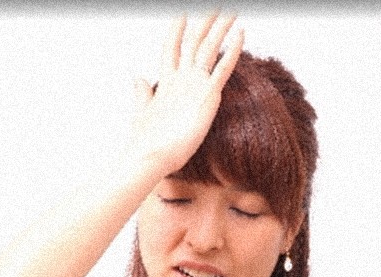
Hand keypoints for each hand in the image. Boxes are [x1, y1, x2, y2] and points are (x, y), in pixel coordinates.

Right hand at [131, 12, 243, 174]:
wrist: (149, 157)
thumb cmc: (145, 142)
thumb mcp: (143, 111)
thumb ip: (142, 92)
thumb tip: (138, 78)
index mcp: (166, 82)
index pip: (173, 46)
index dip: (178, 28)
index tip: (183, 12)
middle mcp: (180, 78)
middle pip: (195, 40)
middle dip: (205, 21)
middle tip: (215, 6)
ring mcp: (193, 85)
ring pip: (210, 46)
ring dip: (221, 26)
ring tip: (231, 9)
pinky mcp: (207, 96)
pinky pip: (224, 67)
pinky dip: (234, 49)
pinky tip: (242, 33)